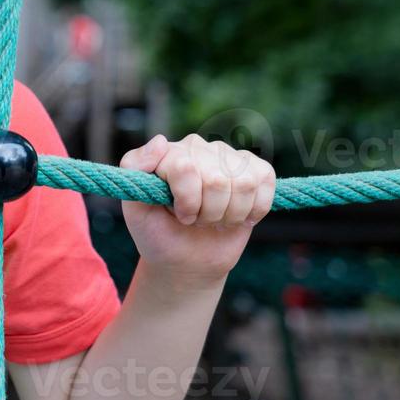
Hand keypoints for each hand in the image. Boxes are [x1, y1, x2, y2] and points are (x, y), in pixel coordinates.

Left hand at [118, 133, 275, 285]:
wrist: (186, 259)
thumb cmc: (158, 234)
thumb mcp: (134, 208)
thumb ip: (135, 169)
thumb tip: (160, 140)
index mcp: (167, 153)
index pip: (186, 167)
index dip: (187, 202)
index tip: (180, 215)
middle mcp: (197, 147)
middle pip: (217, 180)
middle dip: (209, 213)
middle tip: (197, 220)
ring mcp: (226, 156)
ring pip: (244, 183)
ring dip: (231, 214)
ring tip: (215, 219)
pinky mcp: (253, 170)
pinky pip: (265, 179)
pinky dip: (256, 208)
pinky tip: (239, 216)